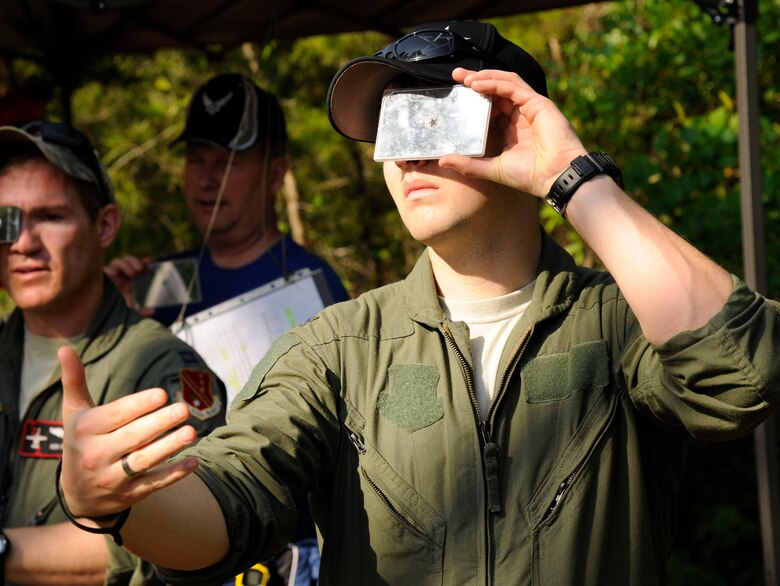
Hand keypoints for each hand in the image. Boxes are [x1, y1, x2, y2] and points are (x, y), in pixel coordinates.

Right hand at [58, 346, 198, 518]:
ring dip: (169, 447)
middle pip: (133, 437)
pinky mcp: (128, 495)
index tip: (162, 394)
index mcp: (85, 430)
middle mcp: (96, 455)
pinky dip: (174, 474)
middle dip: (159, 423)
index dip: (139, 405)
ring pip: (144, 461)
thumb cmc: (82, 442)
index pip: (115, 415)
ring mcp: (112, 478)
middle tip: (184, 408)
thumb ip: (75, 381)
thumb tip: (65, 348)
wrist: (77, 495)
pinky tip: (195, 461)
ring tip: (192, 431)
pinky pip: (154, 484)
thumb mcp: (75, 413)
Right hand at [104, 255, 150, 312]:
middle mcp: (122, 273)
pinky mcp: (103, 277)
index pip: (138, 264)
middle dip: (135, 261)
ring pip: (117, 262)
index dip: (143, 262)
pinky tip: (112, 273)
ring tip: (131, 273)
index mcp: (131, 277)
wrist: (107, 310)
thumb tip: (152, 311)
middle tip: (140, 269)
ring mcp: (112, 273)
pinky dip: (109, 270)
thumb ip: (143, 309)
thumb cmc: (123, 305)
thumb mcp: (135, 306)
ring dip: (125, 265)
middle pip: (128, 260)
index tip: (148, 261)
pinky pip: (105, 270)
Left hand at [439, 68, 587, 197]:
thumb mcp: (491, 169)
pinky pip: (514, 87)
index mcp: (512, 127)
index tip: (456, 91)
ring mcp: (530, 107)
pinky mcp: (538, 104)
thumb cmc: (529, 176)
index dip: (475, 96)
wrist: (554, 177)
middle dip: (476, 80)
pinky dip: (496, 83)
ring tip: (465, 78)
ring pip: (506, 82)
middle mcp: (520, 115)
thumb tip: (443, 161)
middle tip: (456, 75)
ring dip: (485, 77)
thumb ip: (468, 165)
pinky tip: (479, 84)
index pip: (490, 104)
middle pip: (496, 89)